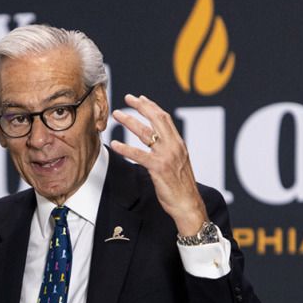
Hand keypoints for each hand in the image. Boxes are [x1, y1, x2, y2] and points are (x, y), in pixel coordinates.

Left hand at [110, 94, 208, 235]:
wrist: (188, 204)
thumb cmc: (181, 188)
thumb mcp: (178, 164)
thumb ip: (168, 151)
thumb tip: (156, 144)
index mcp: (179, 144)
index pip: (164, 118)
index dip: (151, 106)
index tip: (140, 99)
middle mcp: (174, 146)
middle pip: (156, 118)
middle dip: (141, 106)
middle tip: (127, 98)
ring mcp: (167, 156)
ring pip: (146, 132)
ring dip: (129, 121)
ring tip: (117, 115)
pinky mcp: (158, 168)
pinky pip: (139, 155)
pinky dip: (125, 148)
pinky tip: (115, 144)